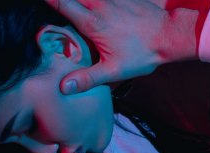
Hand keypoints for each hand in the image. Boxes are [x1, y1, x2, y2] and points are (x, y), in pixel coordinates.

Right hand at [44, 0, 197, 93]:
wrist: (170, 35)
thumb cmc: (143, 53)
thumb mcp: (114, 71)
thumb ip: (88, 78)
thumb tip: (64, 87)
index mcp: (92, 21)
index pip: (62, 3)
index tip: (39, 0)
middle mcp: (99, 4)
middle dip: (61, 0)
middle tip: (52, 6)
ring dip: (79, 1)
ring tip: (71, 8)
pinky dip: (95, 1)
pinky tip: (95, 6)